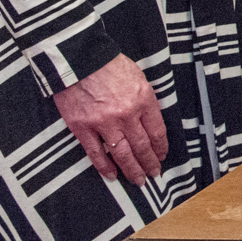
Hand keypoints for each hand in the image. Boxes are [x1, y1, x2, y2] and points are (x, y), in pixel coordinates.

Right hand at [53, 53, 167, 184]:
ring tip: (138, 181)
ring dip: (132, 170)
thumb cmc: (109, 64)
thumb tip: (149, 121)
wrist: (79, 59)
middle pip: (142, 146)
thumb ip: (145, 101)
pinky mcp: (82, 127)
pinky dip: (104, 167)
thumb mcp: (138, 78)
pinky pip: (95, 153)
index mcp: (143, 100)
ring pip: (122, 154)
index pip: (157, 132)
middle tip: (154, 175)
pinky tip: (111, 176)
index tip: (162, 156)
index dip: (161, 148)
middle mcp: (126, 115)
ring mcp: (103, 123)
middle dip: (150, 163)